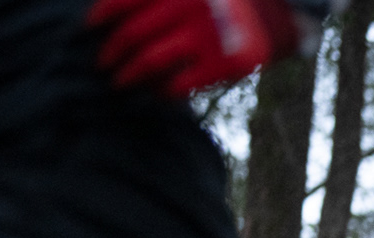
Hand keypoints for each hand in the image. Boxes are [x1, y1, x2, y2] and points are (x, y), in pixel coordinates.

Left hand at [89, 0, 303, 97]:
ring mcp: (207, 36)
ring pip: (149, 61)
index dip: (99, 16)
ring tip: (122, 83)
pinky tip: (159, 93)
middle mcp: (187, 7)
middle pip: (131, 35)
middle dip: (112, 53)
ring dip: (129, 75)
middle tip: (104, 66)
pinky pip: (181, 84)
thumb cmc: (229, 1)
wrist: (284, 10)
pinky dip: (164, 91)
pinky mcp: (226, 64)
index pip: (122, 0)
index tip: (89, 29)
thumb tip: (112, 15)